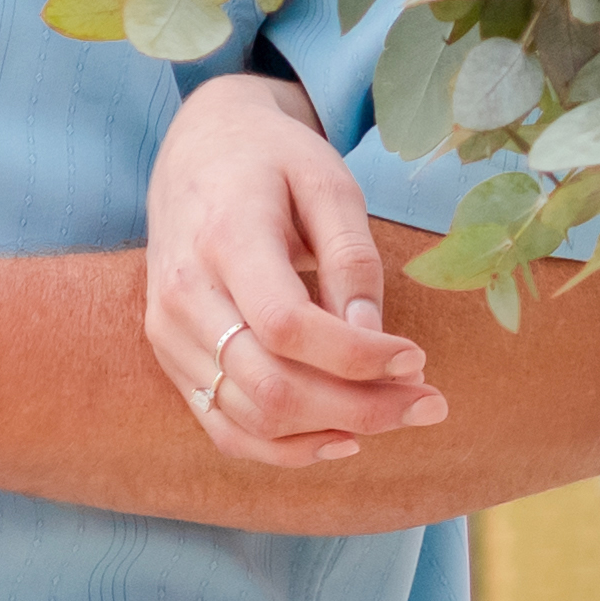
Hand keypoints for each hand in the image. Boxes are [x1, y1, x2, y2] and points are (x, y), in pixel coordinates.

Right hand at [144, 72, 437, 466]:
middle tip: (430, 403)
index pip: (288, 327)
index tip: (417, 357)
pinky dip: (285, 447)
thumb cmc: (271, 161)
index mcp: (224, 237)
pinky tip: (343, 437)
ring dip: (333, 430)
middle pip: (271, 386)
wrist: (194, 152)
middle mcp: (186, 295)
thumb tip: (373, 338)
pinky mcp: (171, 358)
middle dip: (361, 408)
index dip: (358, 357)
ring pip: (250, 418)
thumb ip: (351, 258)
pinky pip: (224, 427)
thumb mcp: (326, 182)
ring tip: (398, 413)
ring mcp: (170, 333)